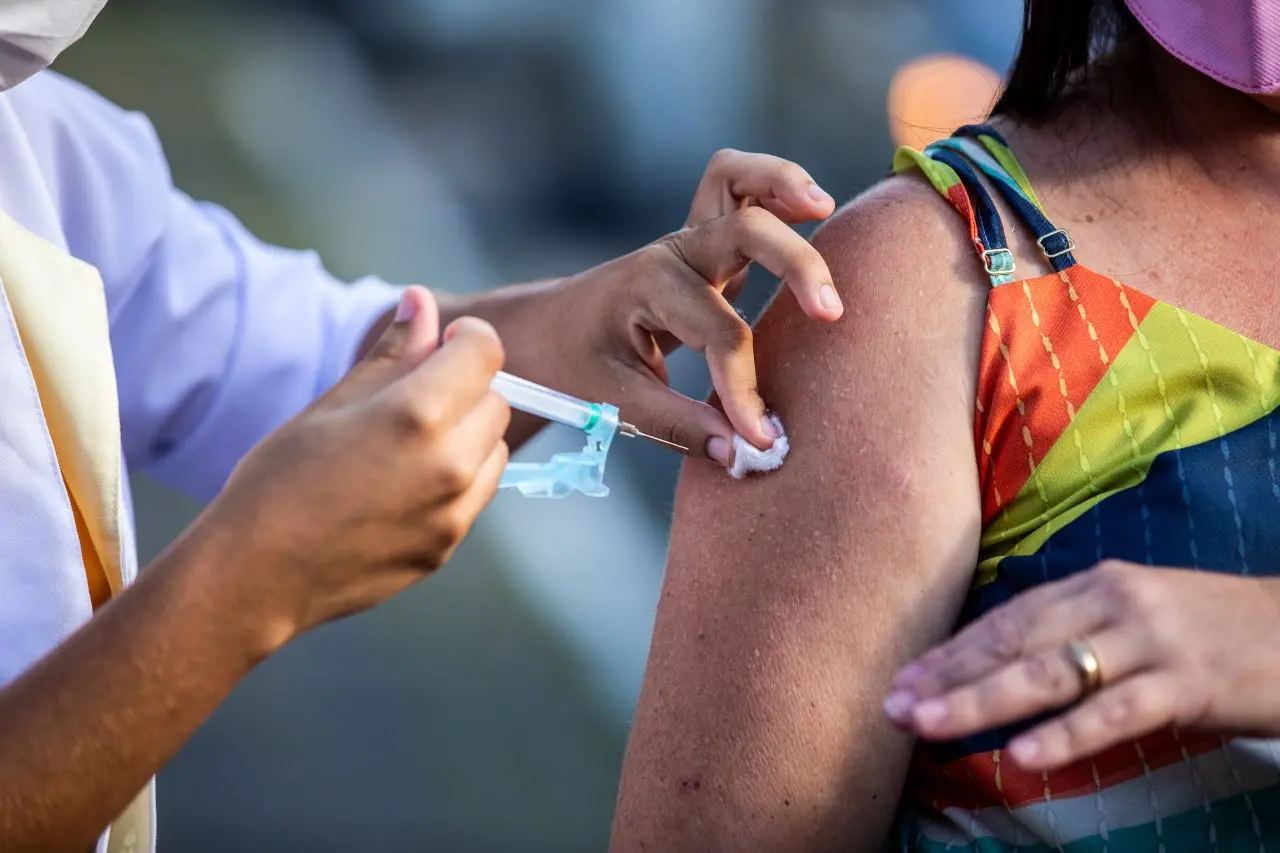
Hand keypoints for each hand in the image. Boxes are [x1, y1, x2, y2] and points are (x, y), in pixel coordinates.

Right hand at [208, 286, 509, 649]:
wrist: (256, 574)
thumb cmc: (280, 481)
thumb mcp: (334, 403)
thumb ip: (393, 352)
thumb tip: (422, 301)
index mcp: (418, 415)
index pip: (485, 352)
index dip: (468, 338)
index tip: (447, 342)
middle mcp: (450, 464)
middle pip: (497, 402)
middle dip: (467, 389)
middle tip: (416, 397)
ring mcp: (454, 512)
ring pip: (493, 451)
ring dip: (469, 436)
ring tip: (409, 445)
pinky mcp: (448, 546)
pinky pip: (474, 496)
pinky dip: (456, 481)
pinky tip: (403, 486)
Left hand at [547, 150, 838, 463]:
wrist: (544, 334)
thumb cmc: (573, 366)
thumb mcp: (614, 403)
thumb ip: (680, 426)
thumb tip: (745, 453)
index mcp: (648, 288)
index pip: (720, 334)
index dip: (744, 390)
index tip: (761, 439)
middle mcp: (671, 254)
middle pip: (744, 231)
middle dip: (794, 265)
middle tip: (830, 314)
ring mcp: (688, 242)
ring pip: (736, 181)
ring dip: (781, 184)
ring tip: (824, 208)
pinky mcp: (703, 246)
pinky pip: (736, 189)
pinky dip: (772, 186)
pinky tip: (812, 208)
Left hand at [882, 561, 1279, 771]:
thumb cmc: (1209, 630)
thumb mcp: (1133, 615)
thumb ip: (1074, 631)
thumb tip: (1001, 666)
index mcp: (1093, 583)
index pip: (1006, 618)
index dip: (951, 650)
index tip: (902, 680)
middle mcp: (1112, 601)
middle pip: (1013, 642)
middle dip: (948, 676)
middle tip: (894, 706)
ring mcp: (1150, 639)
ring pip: (1050, 673)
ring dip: (982, 702)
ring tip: (931, 725)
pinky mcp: (1188, 682)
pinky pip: (1116, 712)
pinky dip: (1067, 735)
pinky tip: (1023, 755)